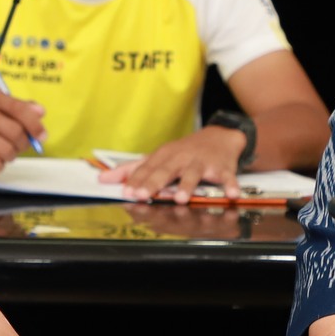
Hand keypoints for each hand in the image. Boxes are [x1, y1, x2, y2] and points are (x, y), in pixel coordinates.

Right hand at [0, 92, 45, 170]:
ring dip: (12, 155)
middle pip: (15, 132)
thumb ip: (19, 108)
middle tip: (22, 146)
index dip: (34, 124)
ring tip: (8, 152)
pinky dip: (0, 164)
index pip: (18, 109)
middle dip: (24, 143)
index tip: (42, 135)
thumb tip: (40, 112)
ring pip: (6, 150)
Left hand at [98, 126, 246, 202]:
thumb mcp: (158, 157)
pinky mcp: (222, 168)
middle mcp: (182, 158)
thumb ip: (132, 169)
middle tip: (143, 194)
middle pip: (166, 171)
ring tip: (180, 198)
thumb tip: (103, 178)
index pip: (147, 169)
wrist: (220, 137)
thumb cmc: (184, 152)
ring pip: (194, 174)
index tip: (127, 191)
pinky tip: (231, 194)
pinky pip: (227, 177)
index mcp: (164, 156)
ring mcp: (202, 163)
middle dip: (154, 182)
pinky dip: (230, 185)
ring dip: (187, 186)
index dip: (137, 180)